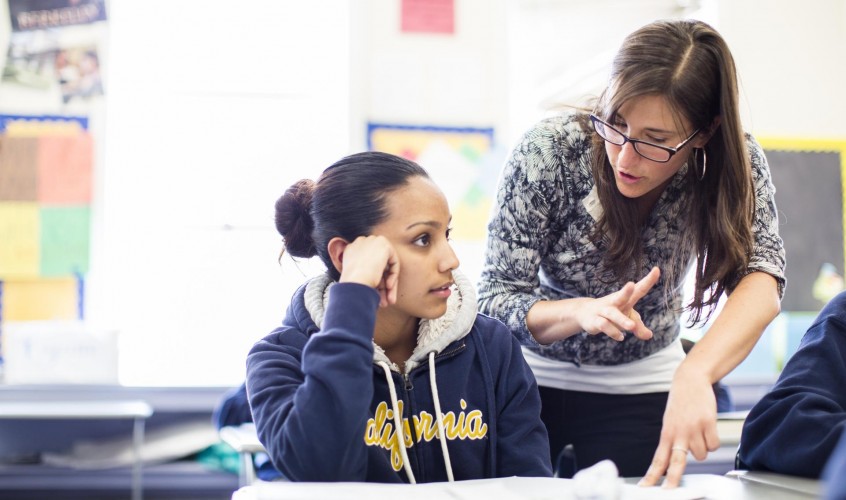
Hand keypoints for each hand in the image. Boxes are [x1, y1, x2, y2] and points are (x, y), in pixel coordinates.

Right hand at [338, 235, 399, 306]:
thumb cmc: (353, 287)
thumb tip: (381, 283)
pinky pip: (393, 261)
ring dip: (388, 284)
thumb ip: (367, 275)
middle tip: (384, 300)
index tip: (375, 294)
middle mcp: (359, 243)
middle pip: (377, 264)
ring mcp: (371, 241)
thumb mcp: (357, 279)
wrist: (355, 282)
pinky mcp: (383, 243)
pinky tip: (388, 287)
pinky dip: (393, 275)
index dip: (374, 280)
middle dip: (382, 284)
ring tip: (389, 301)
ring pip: (385, 265)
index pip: (367, 264)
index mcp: (350, 251)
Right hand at [575, 266, 659, 340]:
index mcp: (626, 298)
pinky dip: (613, 332)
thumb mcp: (627, 318)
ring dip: (621, 319)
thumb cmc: (612, 313)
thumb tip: (649, 336)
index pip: (638, 289)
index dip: (648, 280)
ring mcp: (604, 310)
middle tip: (631, 285)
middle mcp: (614, 301)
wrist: (585, 313)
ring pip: (612, 314)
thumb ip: (639, 327)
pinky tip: (620, 337)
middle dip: (626, 291)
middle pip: (621, 296)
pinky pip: (604, 325)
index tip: (657, 269)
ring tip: (631, 327)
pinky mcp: (595, 320)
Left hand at [639, 367, 719, 487]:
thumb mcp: (670, 423)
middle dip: (672, 480)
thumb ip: (672, 442)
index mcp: (666, 434)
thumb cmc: (680, 404)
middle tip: (668, 492)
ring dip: (703, 447)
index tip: (645, 488)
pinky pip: (714, 446)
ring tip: (698, 431)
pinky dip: (713, 440)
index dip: (652, 476)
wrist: (690, 380)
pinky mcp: (708, 423)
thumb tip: (674, 463)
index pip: (658, 460)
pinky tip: (708, 427)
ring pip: (702, 455)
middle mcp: (678, 433)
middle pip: (676, 463)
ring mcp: (693, 429)